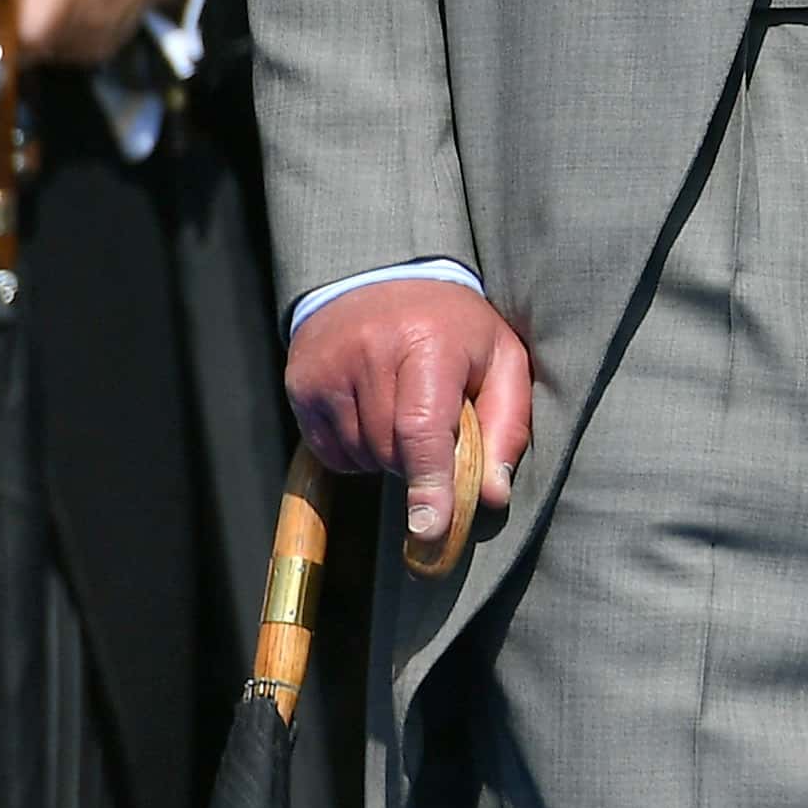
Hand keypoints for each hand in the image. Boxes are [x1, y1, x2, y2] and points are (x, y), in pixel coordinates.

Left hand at [0, 0, 208, 67]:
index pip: (18, 35)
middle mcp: (88, 22)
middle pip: (24, 48)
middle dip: (8, 24)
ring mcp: (99, 38)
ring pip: (41, 53)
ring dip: (29, 30)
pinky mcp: (106, 46)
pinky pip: (62, 52)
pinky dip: (51, 34)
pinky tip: (58, 4)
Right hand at [286, 278, 531, 551]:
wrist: (384, 277)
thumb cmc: (456, 328)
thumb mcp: (502, 359)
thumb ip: (507, 425)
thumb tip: (494, 496)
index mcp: (429, 342)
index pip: (423, 428)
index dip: (430, 483)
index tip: (430, 529)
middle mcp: (370, 353)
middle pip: (393, 450)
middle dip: (420, 461)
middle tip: (438, 429)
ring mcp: (328, 370)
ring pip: (361, 455)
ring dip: (389, 457)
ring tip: (405, 412)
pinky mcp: (301, 385)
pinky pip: (332, 451)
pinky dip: (358, 450)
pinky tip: (374, 415)